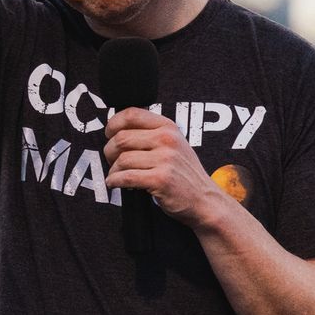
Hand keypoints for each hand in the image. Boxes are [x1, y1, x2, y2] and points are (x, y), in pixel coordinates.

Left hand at [103, 108, 230, 229]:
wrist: (205, 200)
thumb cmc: (184, 173)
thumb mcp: (174, 143)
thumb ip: (151, 133)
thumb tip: (117, 128)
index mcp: (168, 127)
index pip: (131, 114)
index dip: (113, 124)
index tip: (109, 134)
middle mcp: (167, 140)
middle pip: (121, 138)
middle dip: (109, 151)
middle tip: (112, 160)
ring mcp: (165, 159)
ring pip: (122, 159)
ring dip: (113, 170)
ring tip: (116, 174)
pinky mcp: (161, 179)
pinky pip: (126, 177)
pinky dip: (114, 181)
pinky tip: (115, 183)